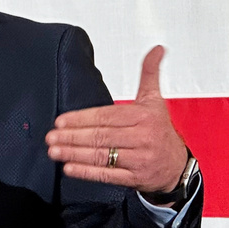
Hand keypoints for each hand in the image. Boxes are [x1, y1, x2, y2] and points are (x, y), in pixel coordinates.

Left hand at [46, 45, 186, 193]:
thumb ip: (150, 73)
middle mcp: (142, 137)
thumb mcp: (155, 100)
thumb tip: (156, 49)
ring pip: (102, 156)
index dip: (82, 119)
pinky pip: (108, 175)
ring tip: (55, 151)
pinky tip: (70, 169)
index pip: (106, 116)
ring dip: (75, 154)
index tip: (61, 121)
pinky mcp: (135, 178)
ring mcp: (139, 159)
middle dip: (72, 137)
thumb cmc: (161, 131)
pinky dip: (87, 172)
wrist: (177, 166)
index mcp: (144, 117)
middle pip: (101, 136)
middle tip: (51, 137)